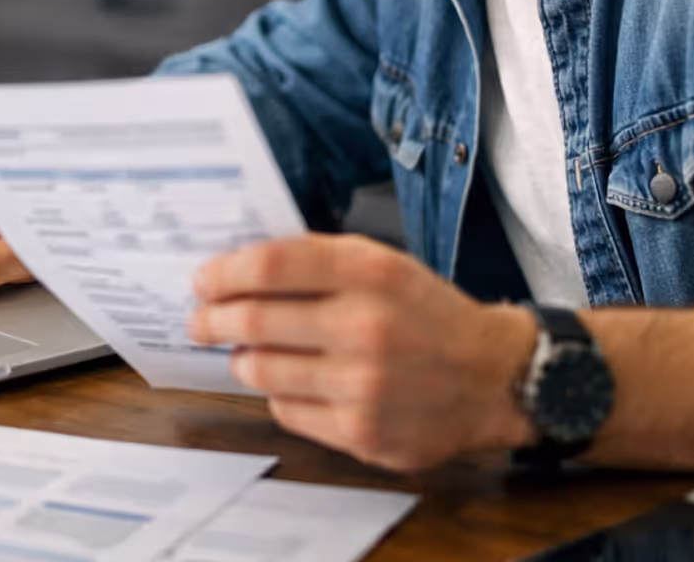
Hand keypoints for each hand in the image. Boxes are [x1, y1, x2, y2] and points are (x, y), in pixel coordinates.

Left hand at [187, 234, 537, 471]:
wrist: (493, 377)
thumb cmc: (427, 314)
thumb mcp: (381, 264)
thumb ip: (314, 260)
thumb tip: (236, 270)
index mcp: (369, 274)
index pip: (269, 267)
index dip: (224, 273)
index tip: (203, 281)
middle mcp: (366, 328)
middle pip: (253, 321)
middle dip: (213, 321)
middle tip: (200, 322)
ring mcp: (363, 386)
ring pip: (261, 372)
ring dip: (244, 360)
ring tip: (248, 353)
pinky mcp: (361, 432)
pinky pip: (287, 412)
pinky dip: (280, 395)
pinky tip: (297, 383)